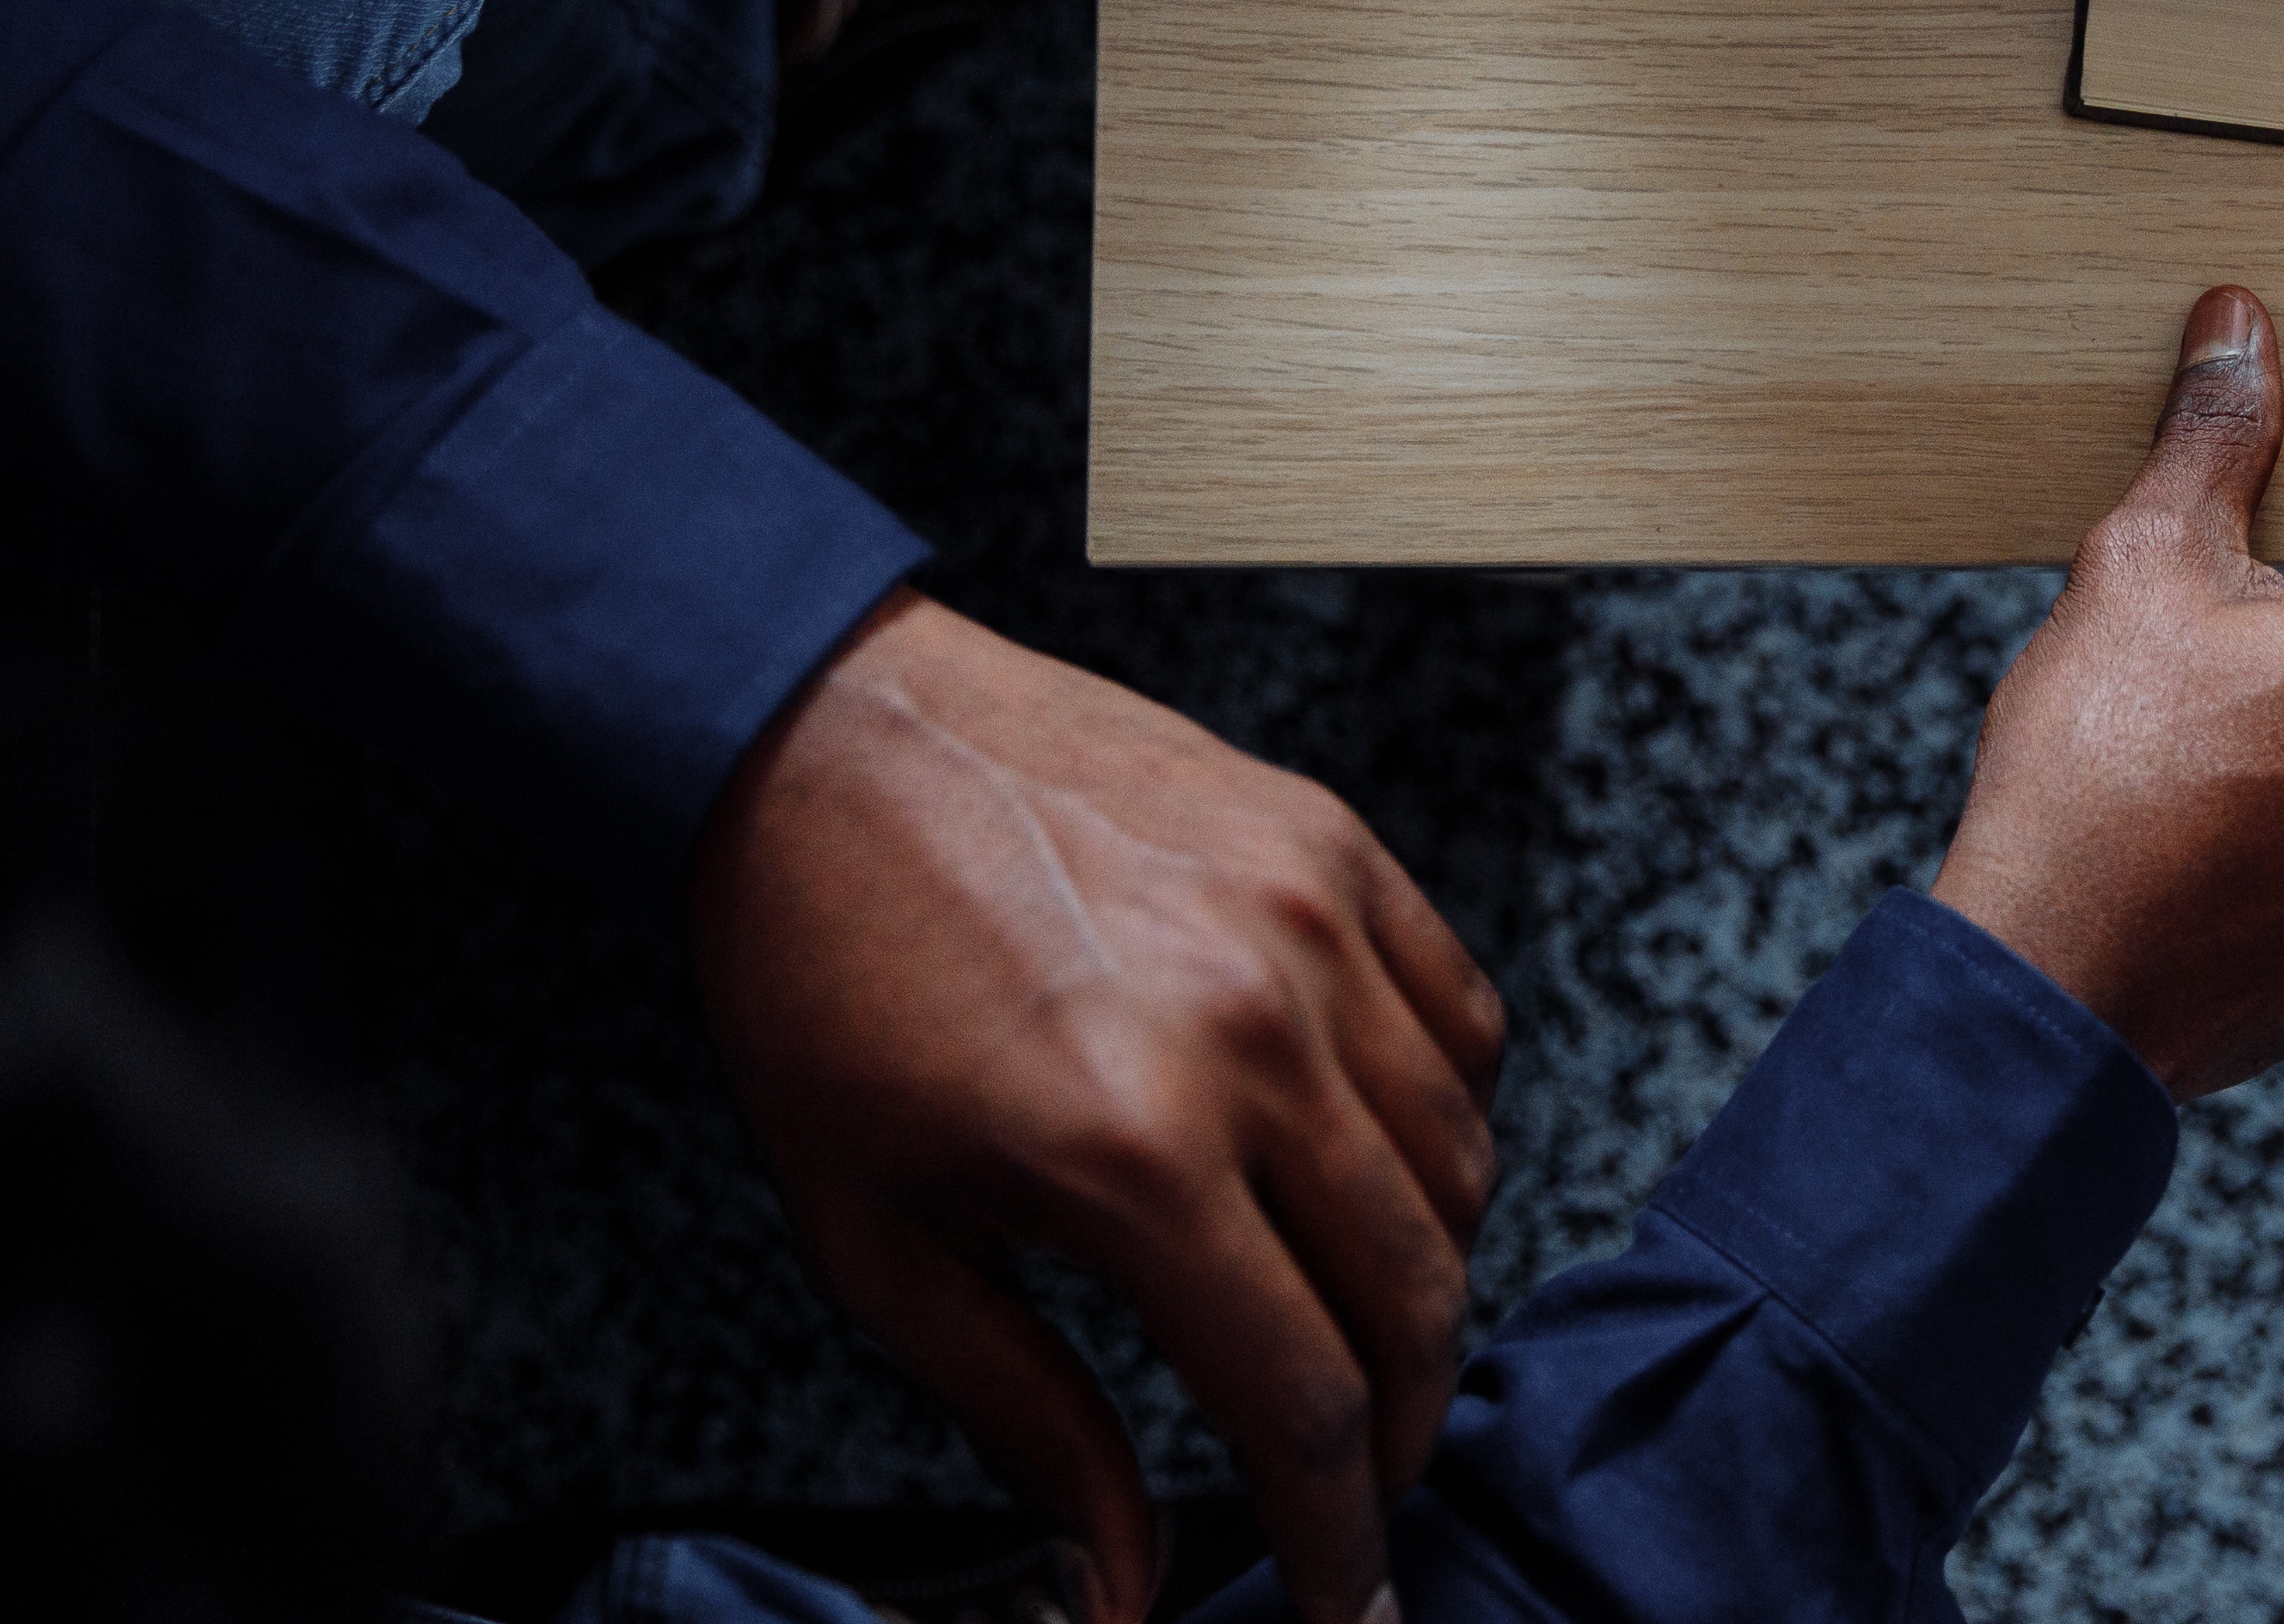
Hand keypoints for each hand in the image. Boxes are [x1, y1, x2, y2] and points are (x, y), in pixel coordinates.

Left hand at [686, 592, 1506, 1623]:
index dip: (1339, 1532)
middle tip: (1364, 1485)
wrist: (821, 745)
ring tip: (1361, 1325)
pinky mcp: (1333, 846)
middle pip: (1412, 1295)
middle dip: (1401, 1429)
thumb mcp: (881, 1245)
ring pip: (1462, 1163)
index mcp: (1129, 1155)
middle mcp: (1252, 1038)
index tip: (1347, 1601)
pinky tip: (1379, 1159)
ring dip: (1432, 1275)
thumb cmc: (826, 991)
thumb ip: (1026, 1420)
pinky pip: (1462, 1020)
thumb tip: (1125, 1578)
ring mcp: (1312, 926)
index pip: (1301, 1399)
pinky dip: (1451, 1116)